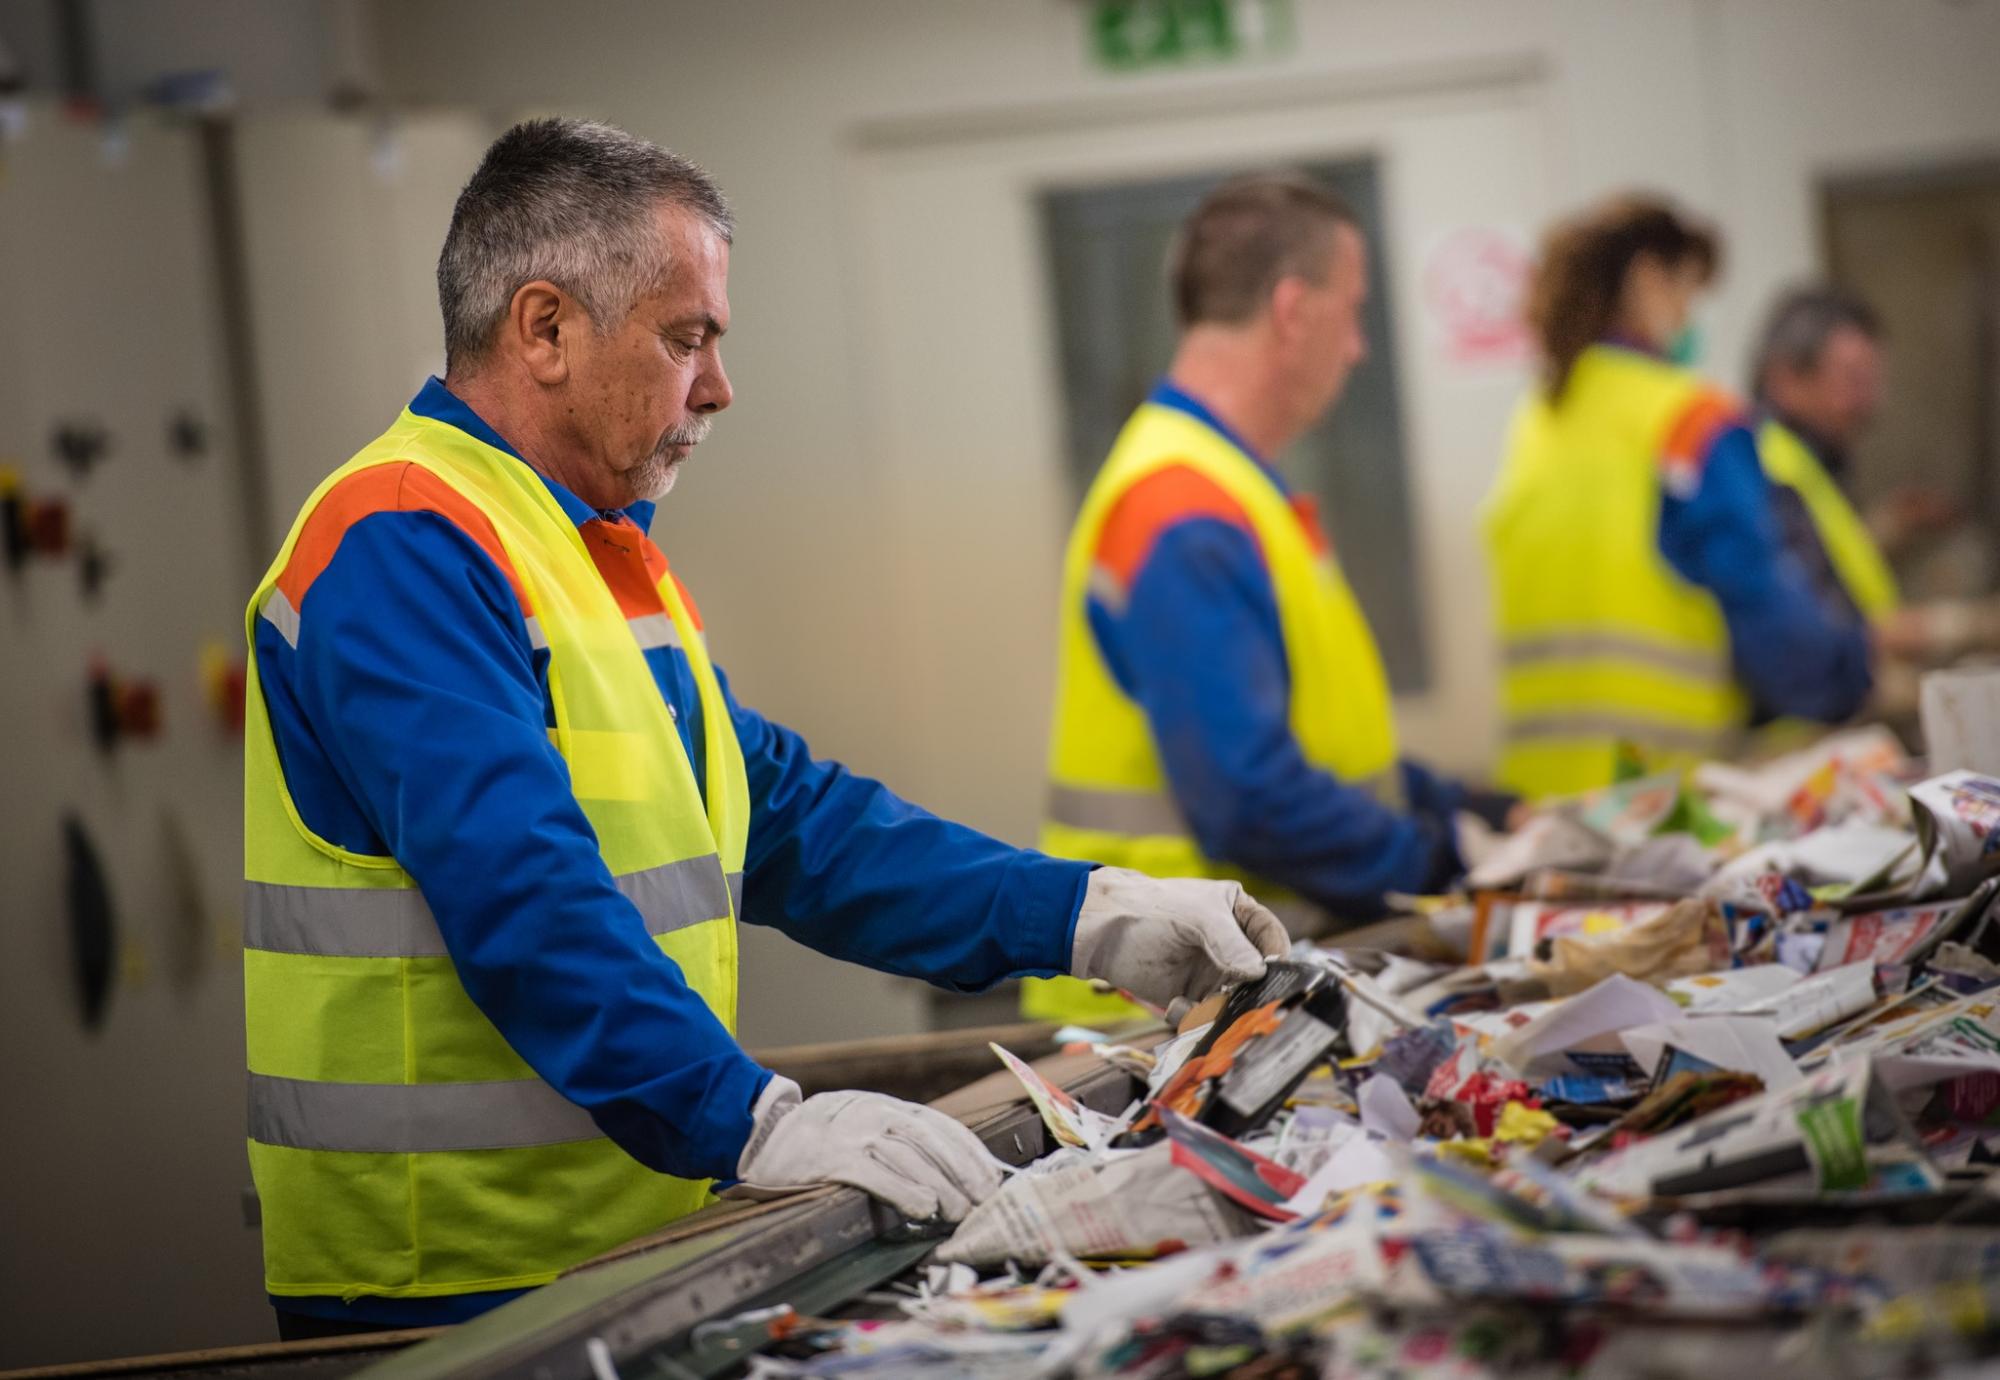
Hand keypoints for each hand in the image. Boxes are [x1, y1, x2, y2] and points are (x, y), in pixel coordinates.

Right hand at [735, 1077, 1003, 1222]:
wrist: (765, 1131)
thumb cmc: (822, 1135)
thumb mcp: (863, 1122)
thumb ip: (899, 1139)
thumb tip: (946, 1171)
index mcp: (887, 1106)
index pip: (941, 1126)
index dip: (970, 1152)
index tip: (991, 1177)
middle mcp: (876, 1113)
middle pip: (931, 1142)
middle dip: (962, 1172)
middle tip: (982, 1201)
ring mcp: (854, 1133)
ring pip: (909, 1157)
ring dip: (941, 1185)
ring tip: (959, 1211)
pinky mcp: (833, 1157)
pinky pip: (875, 1173)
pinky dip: (903, 1190)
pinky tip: (923, 1207)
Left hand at [1069, 867, 1288, 1008]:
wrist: (1100, 930)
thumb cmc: (1151, 908)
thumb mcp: (1197, 917)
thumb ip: (1231, 944)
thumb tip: (1260, 973)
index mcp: (1238, 914)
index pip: (1272, 938)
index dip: (1277, 957)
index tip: (1276, 975)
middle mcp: (1230, 948)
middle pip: (1258, 977)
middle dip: (1255, 993)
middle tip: (1250, 1004)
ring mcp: (1211, 975)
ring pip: (1235, 1001)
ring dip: (1226, 1011)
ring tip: (1208, 1007)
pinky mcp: (1190, 998)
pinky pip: (1207, 1017)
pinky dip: (1199, 1019)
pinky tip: (1177, 1006)